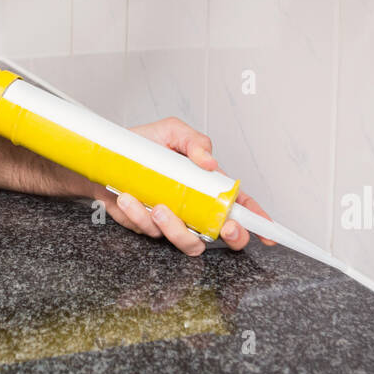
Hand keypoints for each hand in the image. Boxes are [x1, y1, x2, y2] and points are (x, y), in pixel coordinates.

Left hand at [95, 116, 277, 255]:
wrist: (105, 158)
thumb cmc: (142, 144)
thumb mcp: (172, 132)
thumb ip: (195, 142)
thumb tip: (211, 162)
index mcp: (207, 186)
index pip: (239, 205)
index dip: (258, 221)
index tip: (268, 233)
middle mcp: (193, 208)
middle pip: (222, 235)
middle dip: (230, 236)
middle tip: (224, 227)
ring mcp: (172, 221)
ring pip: (187, 241)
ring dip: (175, 228)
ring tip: (158, 207)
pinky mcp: (147, 227)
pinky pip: (150, 232)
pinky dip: (138, 215)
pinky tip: (127, 198)